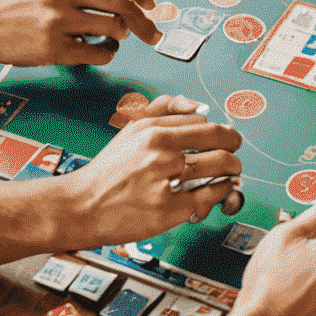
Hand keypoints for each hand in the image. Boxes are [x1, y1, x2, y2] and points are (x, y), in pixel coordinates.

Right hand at [0, 0, 160, 65]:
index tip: (151, 3)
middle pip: (123, 3)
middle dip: (146, 21)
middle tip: (154, 33)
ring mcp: (58, 19)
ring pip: (112, 28)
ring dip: (122, 36)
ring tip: (116, 39)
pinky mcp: (51, 47)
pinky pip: (95, 53)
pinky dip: (106, 54)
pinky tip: (102, 51)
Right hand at [54, 98, 243, 246]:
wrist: (81, 206)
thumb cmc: (107, 172)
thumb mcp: (131, 130)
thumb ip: (164, 111)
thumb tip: (199, 106)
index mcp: (153, 130)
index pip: (204, 121)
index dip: (218, 133)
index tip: (222, 140)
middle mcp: (161, 151)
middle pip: (221, 141)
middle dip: (234, 149)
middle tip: (233, 158)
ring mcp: (166, 180)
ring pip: (222, 166)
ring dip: (232, 171)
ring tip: (227, 176)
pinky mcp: (170, 209)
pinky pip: (211, 196)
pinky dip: (220, 194)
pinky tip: (214, 194)